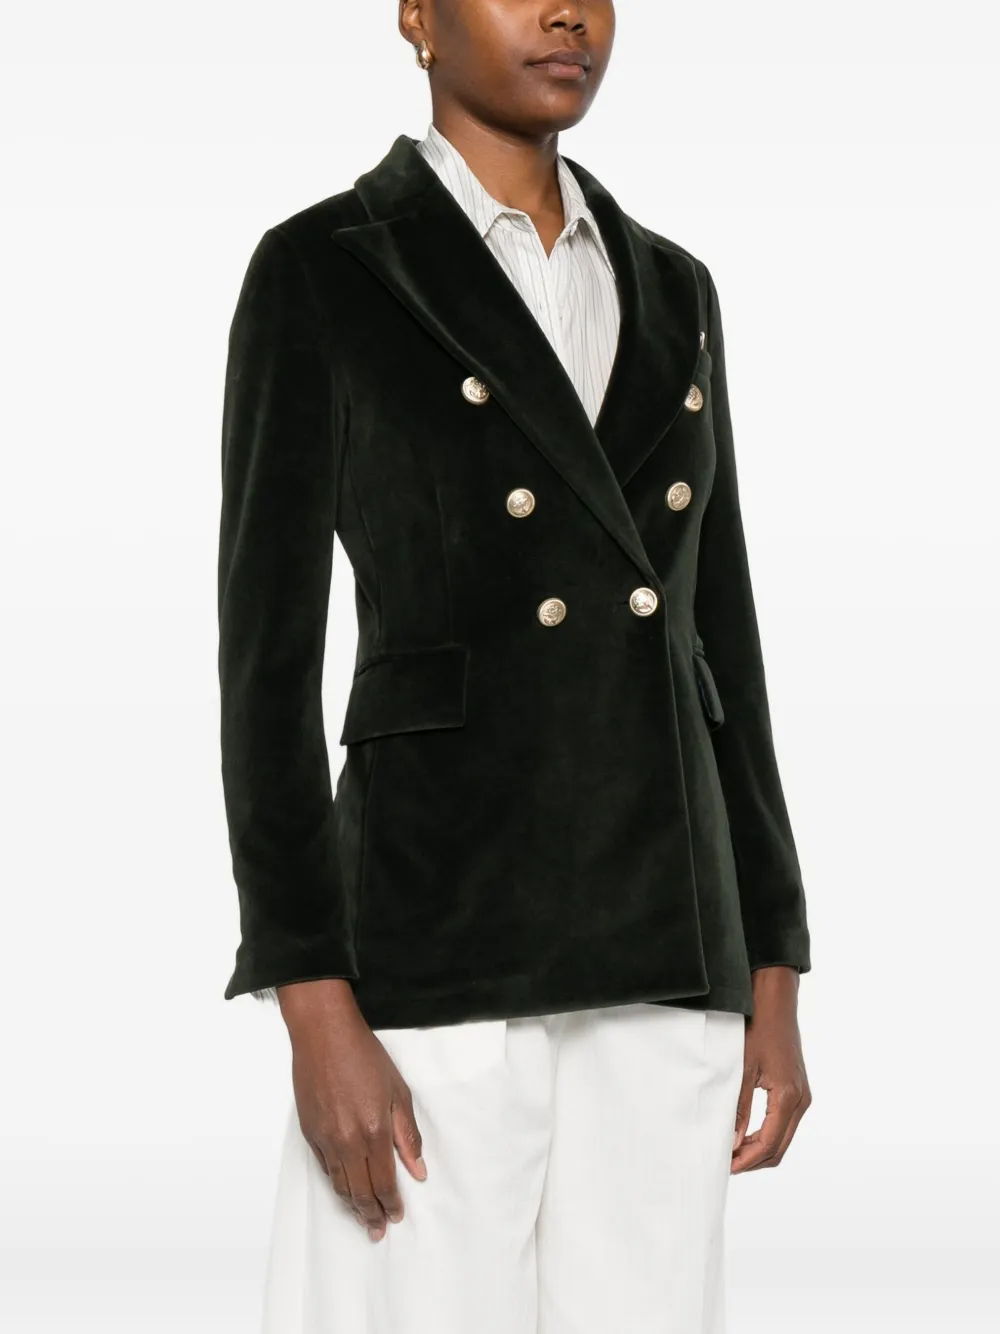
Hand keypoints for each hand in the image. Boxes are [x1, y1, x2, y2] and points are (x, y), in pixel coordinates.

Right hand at [277, 979, 426, 1240]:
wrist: (323, 1034)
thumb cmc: (365, 1056)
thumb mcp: (398, 1091)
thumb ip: (408, 1134)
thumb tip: (418, 1170)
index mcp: (374, 1131)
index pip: (384, 1182)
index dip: (391, 1203)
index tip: (396, 1217)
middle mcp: (347, 1141)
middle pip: (359, 1192)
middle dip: (371, 1214)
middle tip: (378, 1230)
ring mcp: (325, 1138)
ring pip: (339, 1184)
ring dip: (352, 1204)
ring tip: (362, 1216)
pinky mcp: (309, 1131)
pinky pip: (325, 1167)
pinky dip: (337, 1183)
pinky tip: (345, 1187)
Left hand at [731, 966, 810, 1172]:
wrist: (775, 1002)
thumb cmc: (759, 1029)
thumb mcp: (743, 1068)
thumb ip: (739, 1107)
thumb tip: (733, 1141)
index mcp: (788, 1096)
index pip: (769, 1143)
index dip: (747, 1159)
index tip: (726, 1166)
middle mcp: (801, 1100)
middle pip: (779, 1147)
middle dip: (753, 1160)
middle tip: (726, 1163)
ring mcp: (802, 1096)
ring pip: (782, 1138)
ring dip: (759, 1149)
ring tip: (733, 1151)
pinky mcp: (798, 1090)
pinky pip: (784, 1124)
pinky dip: (767, 1135)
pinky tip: (746, 1134)